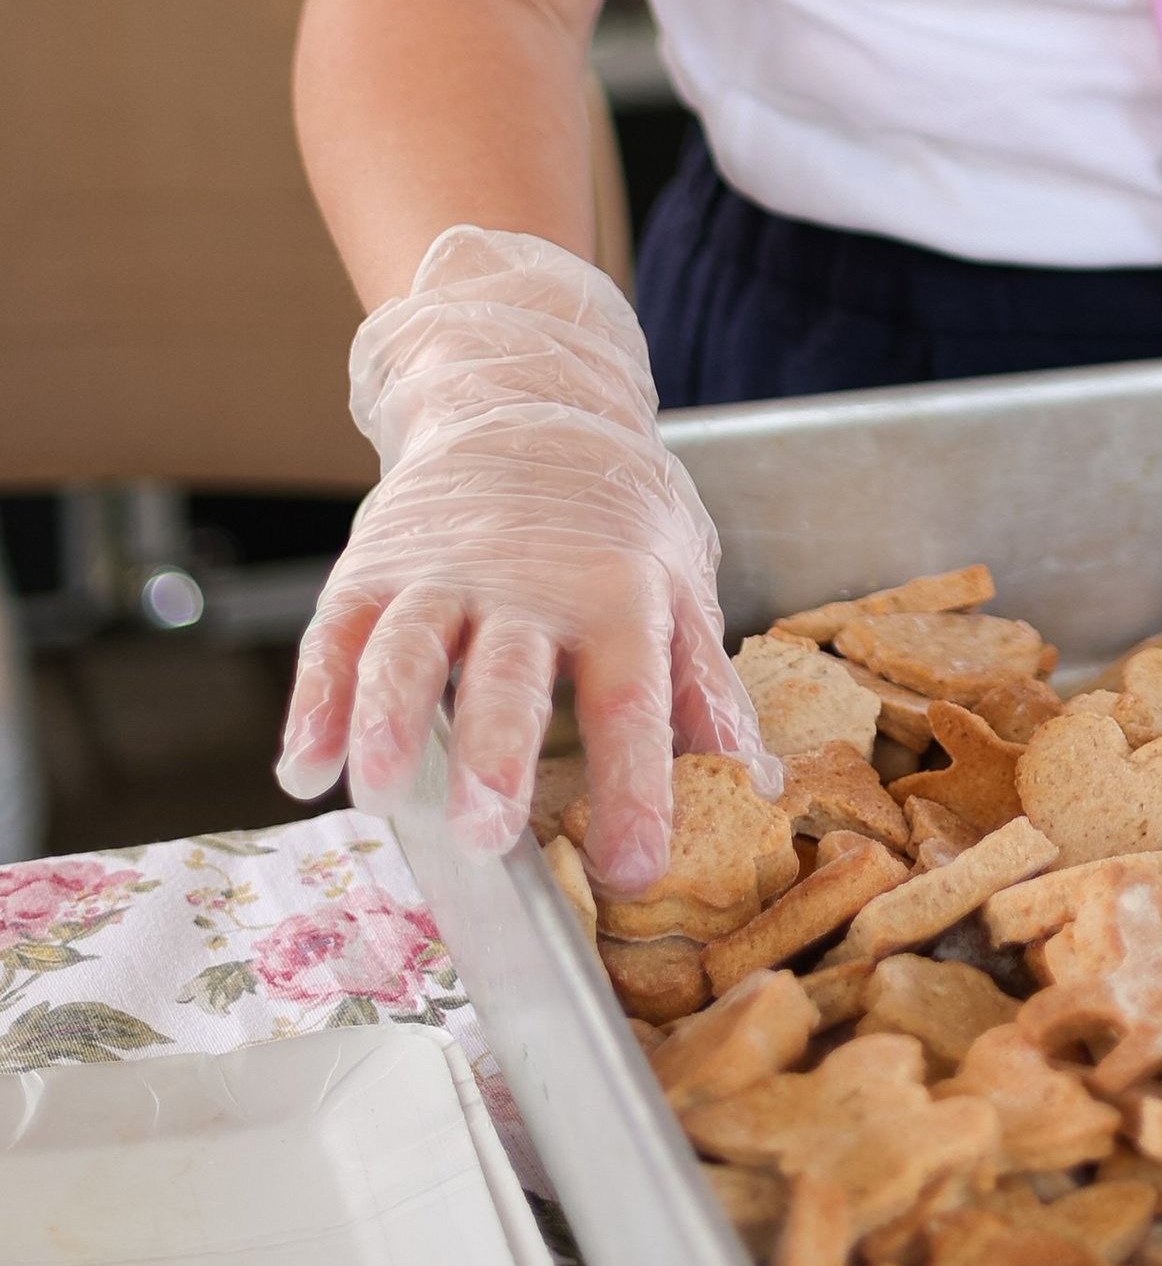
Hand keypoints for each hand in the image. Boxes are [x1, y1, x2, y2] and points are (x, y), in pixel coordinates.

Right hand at [279, 229, 775, 888]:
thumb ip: (703, 687)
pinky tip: (304, 767)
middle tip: (487, 830)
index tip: (634, 871)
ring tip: (380, 794)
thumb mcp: (679, 579)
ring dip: (391, 721)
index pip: (632, 696)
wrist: (526, 395)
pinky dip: (315, 701)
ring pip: (409, 646)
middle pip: (510, 673)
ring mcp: (441, 572)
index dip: (636, 787)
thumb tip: (753, 790)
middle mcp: (527, 581)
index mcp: (619, 591)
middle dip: (496, 753)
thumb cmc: (613, 514)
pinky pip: (335, 636)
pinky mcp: (373, 567)